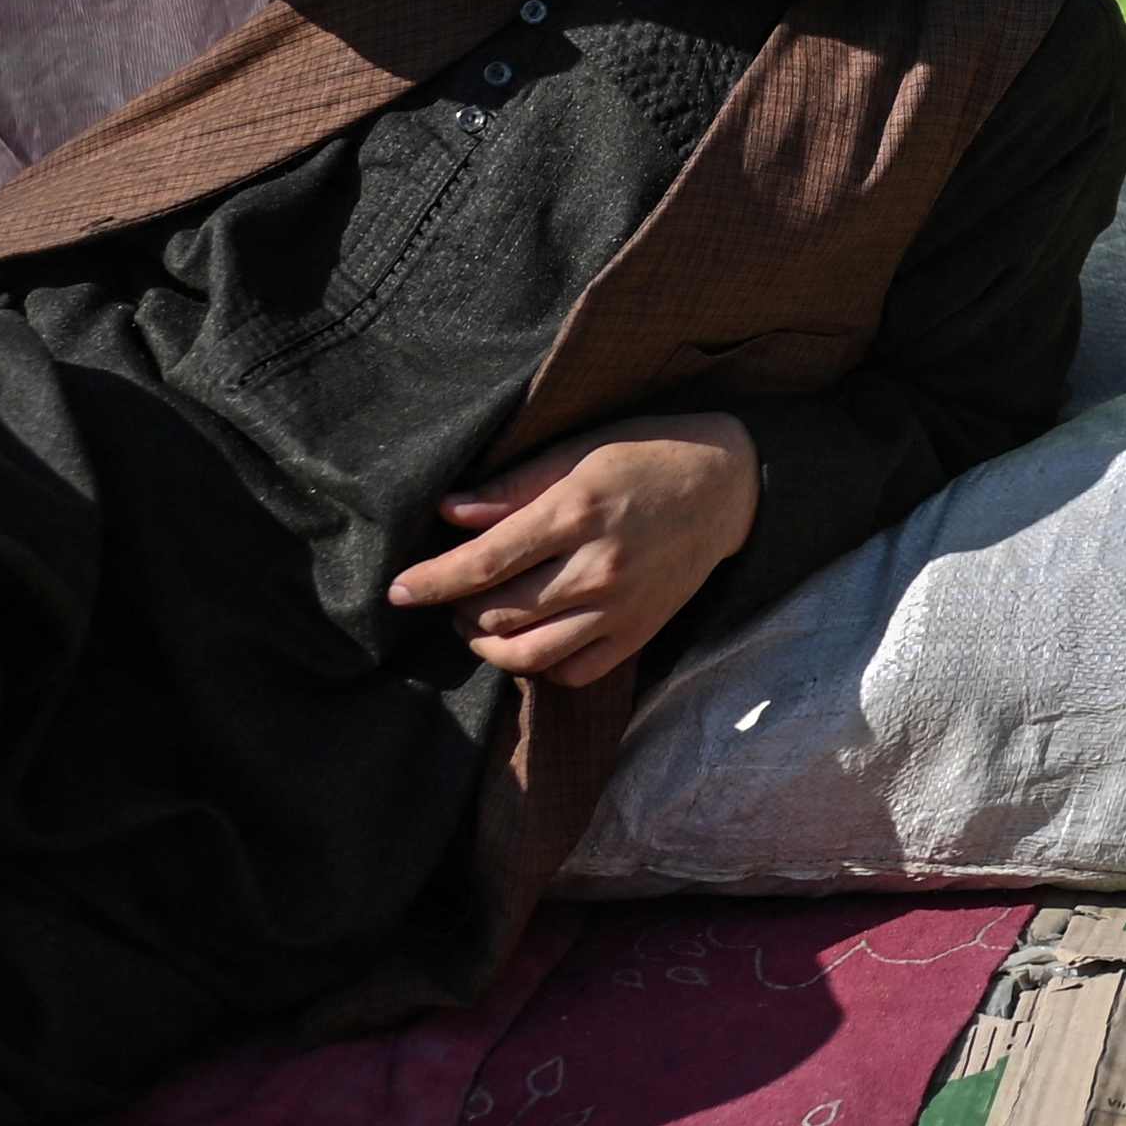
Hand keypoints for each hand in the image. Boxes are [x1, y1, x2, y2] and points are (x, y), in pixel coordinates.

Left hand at [388, 419, 761, 687]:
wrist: (728, 487)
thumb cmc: (645, 458)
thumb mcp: (579, 452)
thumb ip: (513, 488)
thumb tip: (448, 514)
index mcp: (576, 512)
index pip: (484, 562)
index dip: (432, 581)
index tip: (397, 591)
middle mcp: (597, 568)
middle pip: (498, 613)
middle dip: (456, 610)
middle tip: (450, 593)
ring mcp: (620, 608)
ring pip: (528, 655)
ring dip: (487, 644)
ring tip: (477, 622)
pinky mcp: (638, 634)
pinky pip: (571, 672)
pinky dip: (538, 665)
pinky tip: (529, 637)